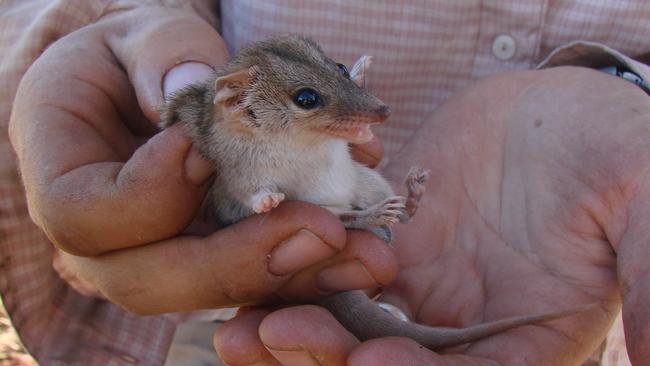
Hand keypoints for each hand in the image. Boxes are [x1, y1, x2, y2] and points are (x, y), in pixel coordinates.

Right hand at [8, 6, 394, 312]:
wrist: (151, 86)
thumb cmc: (135, 57)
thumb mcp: (141, 34)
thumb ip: (161, 54)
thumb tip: (194, 87)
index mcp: (66, 173)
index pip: (85, 216)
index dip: (149, 195)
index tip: (201, 150)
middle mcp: (108, 234)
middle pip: (153, 281)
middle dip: (241, 263)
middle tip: (324, 232)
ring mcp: (164, 252)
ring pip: (215, 290)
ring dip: (297, 276)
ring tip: (368, 256)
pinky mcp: (214, 252)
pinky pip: (255, 274)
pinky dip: (310, 265)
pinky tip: (361, 251)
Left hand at [214, 67, 649, 364]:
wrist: (559, 111)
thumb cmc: (616, 149)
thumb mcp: (644, 203)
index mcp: (527, 345)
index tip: (374, 364)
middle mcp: (464, 334)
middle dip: (330, 362)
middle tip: (272, 337)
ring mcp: (420, 296)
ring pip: (348, 332)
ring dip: (295, 333)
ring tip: (239, 328)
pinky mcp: (386, 253)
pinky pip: (330, 277)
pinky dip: (295, 280)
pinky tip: (254, 274)